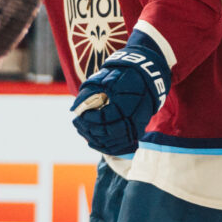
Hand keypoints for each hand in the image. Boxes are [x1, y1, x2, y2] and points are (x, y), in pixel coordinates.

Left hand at [70, 40, 169, 155]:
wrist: (148, 78)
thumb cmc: (125, 75)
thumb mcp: (107, 77)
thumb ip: (89, 91)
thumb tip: (74, 108)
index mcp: (127, 103)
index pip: (105, 118)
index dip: (90, 118)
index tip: (81, 114)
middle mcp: (134, 118)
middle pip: (109, 132)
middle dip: (90, 129)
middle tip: (78, 123)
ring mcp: (137, 127)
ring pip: (114, 142)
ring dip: (95, 139)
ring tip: (83, 131)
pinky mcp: (137, 132)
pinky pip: (121, 146)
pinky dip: (106, 147)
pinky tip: (93, 142)